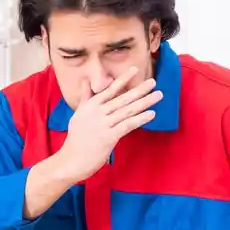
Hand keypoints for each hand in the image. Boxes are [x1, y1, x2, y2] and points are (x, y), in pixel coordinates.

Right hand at [53, 67, 163, 182]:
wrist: (71, 160)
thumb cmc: (76, 139)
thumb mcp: (79, 114)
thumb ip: (85, 97)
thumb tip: (85, 81)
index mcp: (91, 106)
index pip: (110, 90)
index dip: (123, 79)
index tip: (135, 69)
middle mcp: (97, 113)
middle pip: (122, 99)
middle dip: (139, 89)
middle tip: (153, 82)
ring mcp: (103, 124)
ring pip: (127, 110)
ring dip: (145, 102)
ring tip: (158, 95)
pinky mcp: (108, 137)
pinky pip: (127, 125)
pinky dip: (140, 119)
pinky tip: (151, 114)